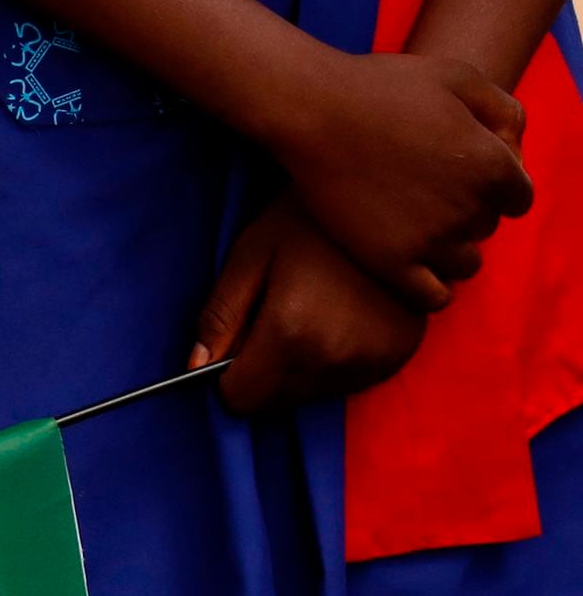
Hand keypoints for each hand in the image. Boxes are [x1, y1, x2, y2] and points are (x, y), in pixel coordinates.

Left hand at [193, 198, 429, 414]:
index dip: (228, 377)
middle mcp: (334, 357)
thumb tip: (195, 365)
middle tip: (275, 319)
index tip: (236, 345)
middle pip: (275, 401)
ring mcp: (373, 358)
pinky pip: (348, 380)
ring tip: (313, 311)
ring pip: (310, 393)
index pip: (240, 398)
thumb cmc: (310, 217)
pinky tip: (341, 317)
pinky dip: (334, 361)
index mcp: (291, 334)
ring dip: (299, 369)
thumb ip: (220, 314)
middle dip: (262, 373)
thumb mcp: (251, 255)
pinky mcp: (400, 353)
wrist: (395, 195)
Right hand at [272, 48, 530, 309]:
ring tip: (419, 229)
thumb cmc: (386, 89)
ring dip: (451, 250)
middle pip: (486, 228)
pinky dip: (434, 289)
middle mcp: (469, 208)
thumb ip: (504, 111)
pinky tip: (414, 268)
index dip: (494, 186)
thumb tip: (514, 147)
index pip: (518, 197)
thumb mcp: (462, 78)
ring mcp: (429, 240)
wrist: (317, 113)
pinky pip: (433, 297)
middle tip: (427, 194)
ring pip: (465, 264)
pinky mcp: (389, 263)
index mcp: (494, 164)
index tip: (461, 176)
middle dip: (467, 213)